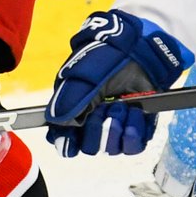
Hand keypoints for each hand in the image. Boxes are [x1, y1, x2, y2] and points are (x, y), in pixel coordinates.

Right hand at [45, 10, 189, 156]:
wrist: (136, 47)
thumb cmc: (105, 58)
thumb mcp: (82, 77)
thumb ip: (69, 101)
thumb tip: (57, 122)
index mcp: (74, 111)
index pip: (66, 141)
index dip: (68, 144)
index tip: (72, 142)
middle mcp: (94, 122)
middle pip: (91, 147)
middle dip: (98, 129)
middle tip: (105, 107)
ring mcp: (117, 125)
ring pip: (112, 149)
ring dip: (117, 128)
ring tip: (121, 105)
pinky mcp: (138, 126)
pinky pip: (135, 145)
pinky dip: (135, 132)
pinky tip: (134, 113)